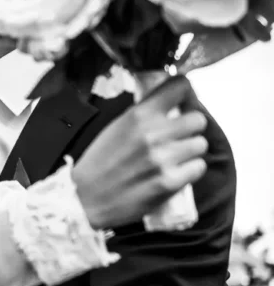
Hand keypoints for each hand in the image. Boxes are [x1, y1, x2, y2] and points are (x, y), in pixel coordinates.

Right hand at [72, 76, 207, 229]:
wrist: (84, 198)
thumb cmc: (99, 162)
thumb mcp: (117, 126)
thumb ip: (145, 113)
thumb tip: (171, 102)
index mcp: (139, 114)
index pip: (181, 86)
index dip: (185, 95)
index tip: (181, 104)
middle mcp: (153, 133)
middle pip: (198, 119)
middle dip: (190, 128)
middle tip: (178, 138)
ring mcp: (163, 159)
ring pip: (200, 144)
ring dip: (190, 151)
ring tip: (174, 159)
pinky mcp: (169, 183)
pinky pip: (198, 167)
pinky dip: (190, 171)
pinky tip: (174, 174)